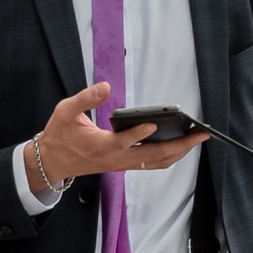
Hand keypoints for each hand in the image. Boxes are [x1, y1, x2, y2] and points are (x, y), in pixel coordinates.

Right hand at [35, 83, 210, 183]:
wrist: (52, 162)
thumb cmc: (59, 135)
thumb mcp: (65, 111)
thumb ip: (86, 98)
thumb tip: (106, 86)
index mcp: (100, 145)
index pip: (123, 141)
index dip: (138, 134)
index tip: (154, 124)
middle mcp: (115, 158)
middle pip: (152, 156)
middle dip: (179, 145)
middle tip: (200, 133)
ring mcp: (121, 164)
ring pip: (156, 162)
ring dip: (179, 152)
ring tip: (196, 139)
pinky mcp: (124, 165)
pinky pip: (151, 163)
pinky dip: (169, 156)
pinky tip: (180, 145)